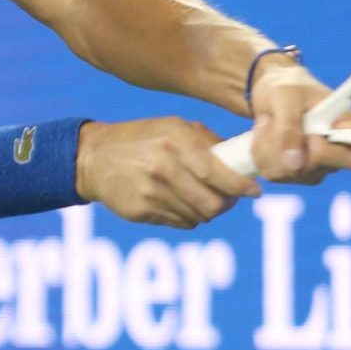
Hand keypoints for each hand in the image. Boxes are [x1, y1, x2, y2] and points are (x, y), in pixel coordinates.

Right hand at [75, 118, 261, 228]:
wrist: (95, 157)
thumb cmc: (142, 138)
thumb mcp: (173, 127)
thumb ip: (207, 143)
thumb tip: (242, 162)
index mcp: (175, 141)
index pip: (218, 173)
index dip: (241, 187)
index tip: (255, 192)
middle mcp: (163, 167)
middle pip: (213, 204)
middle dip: (225, 204)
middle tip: (226, 198)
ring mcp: (151, 192)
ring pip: (198, 217)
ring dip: (205, 211)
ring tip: (196, 196)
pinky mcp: (141, 212)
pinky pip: (180, 223)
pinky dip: (186, 216)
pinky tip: (174, 200)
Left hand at [247, 62, 350, 183]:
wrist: (269, 91)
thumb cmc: (286, 85)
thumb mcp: (286, 94)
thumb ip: (290, 125)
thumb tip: (294, 164)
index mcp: (348, 128)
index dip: (327, 155)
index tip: (309, 135)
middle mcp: (336, 151)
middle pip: (315, 171)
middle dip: (287, 148)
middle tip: (276, 120)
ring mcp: (316, 165)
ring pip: (291, 174)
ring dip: (269, 149)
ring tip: (268, 122)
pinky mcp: (295, 171)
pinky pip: (275, 175)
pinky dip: (261, 154)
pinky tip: (263, 134)